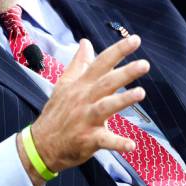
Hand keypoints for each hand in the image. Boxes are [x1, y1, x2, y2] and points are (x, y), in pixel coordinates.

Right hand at [18, 35, 148, 185]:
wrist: (41, 145)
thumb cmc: (56, 113)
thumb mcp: (64, 85)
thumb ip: (78, 63)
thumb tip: (85, 42)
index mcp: (81, 85)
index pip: (101, 63)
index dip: (118, 50)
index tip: (135, 39)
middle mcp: (84, 99)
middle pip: (106, 82)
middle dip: (125, 73)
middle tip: (145, 64)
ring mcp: (85, 119)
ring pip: (105, 107)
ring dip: (123, 100)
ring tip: (141, 93)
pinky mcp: (87, 139)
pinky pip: (104, 141)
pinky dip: (117, 143)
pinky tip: (131, 145)